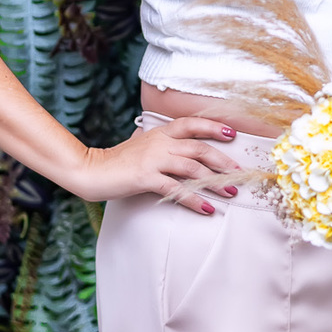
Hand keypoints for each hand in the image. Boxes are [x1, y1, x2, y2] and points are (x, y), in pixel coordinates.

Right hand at [76, 118, 241, 213]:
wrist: (91, 170)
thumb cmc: (116, 160)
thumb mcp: (138, 143)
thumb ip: (153, 139)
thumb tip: (159, 136)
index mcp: (160, 132)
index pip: (192, 123)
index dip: (213, 127)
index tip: (232, 133)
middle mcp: (160, 143)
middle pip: (200, 148)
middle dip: (223, 161)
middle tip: (239, 172)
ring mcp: (153, 159)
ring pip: (193, 168)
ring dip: (215, 182)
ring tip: (230, 192)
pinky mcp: (146, 177)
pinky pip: (176, 189)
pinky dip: (194, 199)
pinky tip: (207, 208)